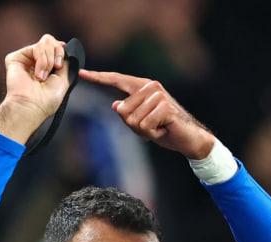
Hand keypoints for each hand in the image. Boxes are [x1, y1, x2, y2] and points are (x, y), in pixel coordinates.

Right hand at [0, 35, 71, 143]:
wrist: (33, 106)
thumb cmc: (47, 99)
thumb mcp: (64, 79)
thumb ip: (65, 62)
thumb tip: (64, 46)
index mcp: (47, 66)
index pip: (56, 47)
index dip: (61, 50)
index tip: (61, 62)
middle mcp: (36, 61)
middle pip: (50, 41)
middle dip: (57, 53)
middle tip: (56, 68)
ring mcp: (26, 59)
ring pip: (45, 42)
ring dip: (49, 61)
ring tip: (43, 77)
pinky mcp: (16, 58)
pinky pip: (36, 47)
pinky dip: (41, 61)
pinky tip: (37, 74)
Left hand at [80, 69, 214, 159]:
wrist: (189, 139)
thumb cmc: (165, 130)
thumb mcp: (141, 124)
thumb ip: (127, 114)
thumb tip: (115, 105)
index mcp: (142, 87)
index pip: (117, 80)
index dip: (98, 78)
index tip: (81, 73)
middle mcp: (150, 86)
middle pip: (123, 110)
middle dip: (134, 126)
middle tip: (152, 127)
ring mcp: (158, 95)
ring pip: (133, 120)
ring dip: (145, 131)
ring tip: (159, 128)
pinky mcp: (164, 106)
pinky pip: (144, 125)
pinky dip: (152, 133)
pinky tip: (164, 129)